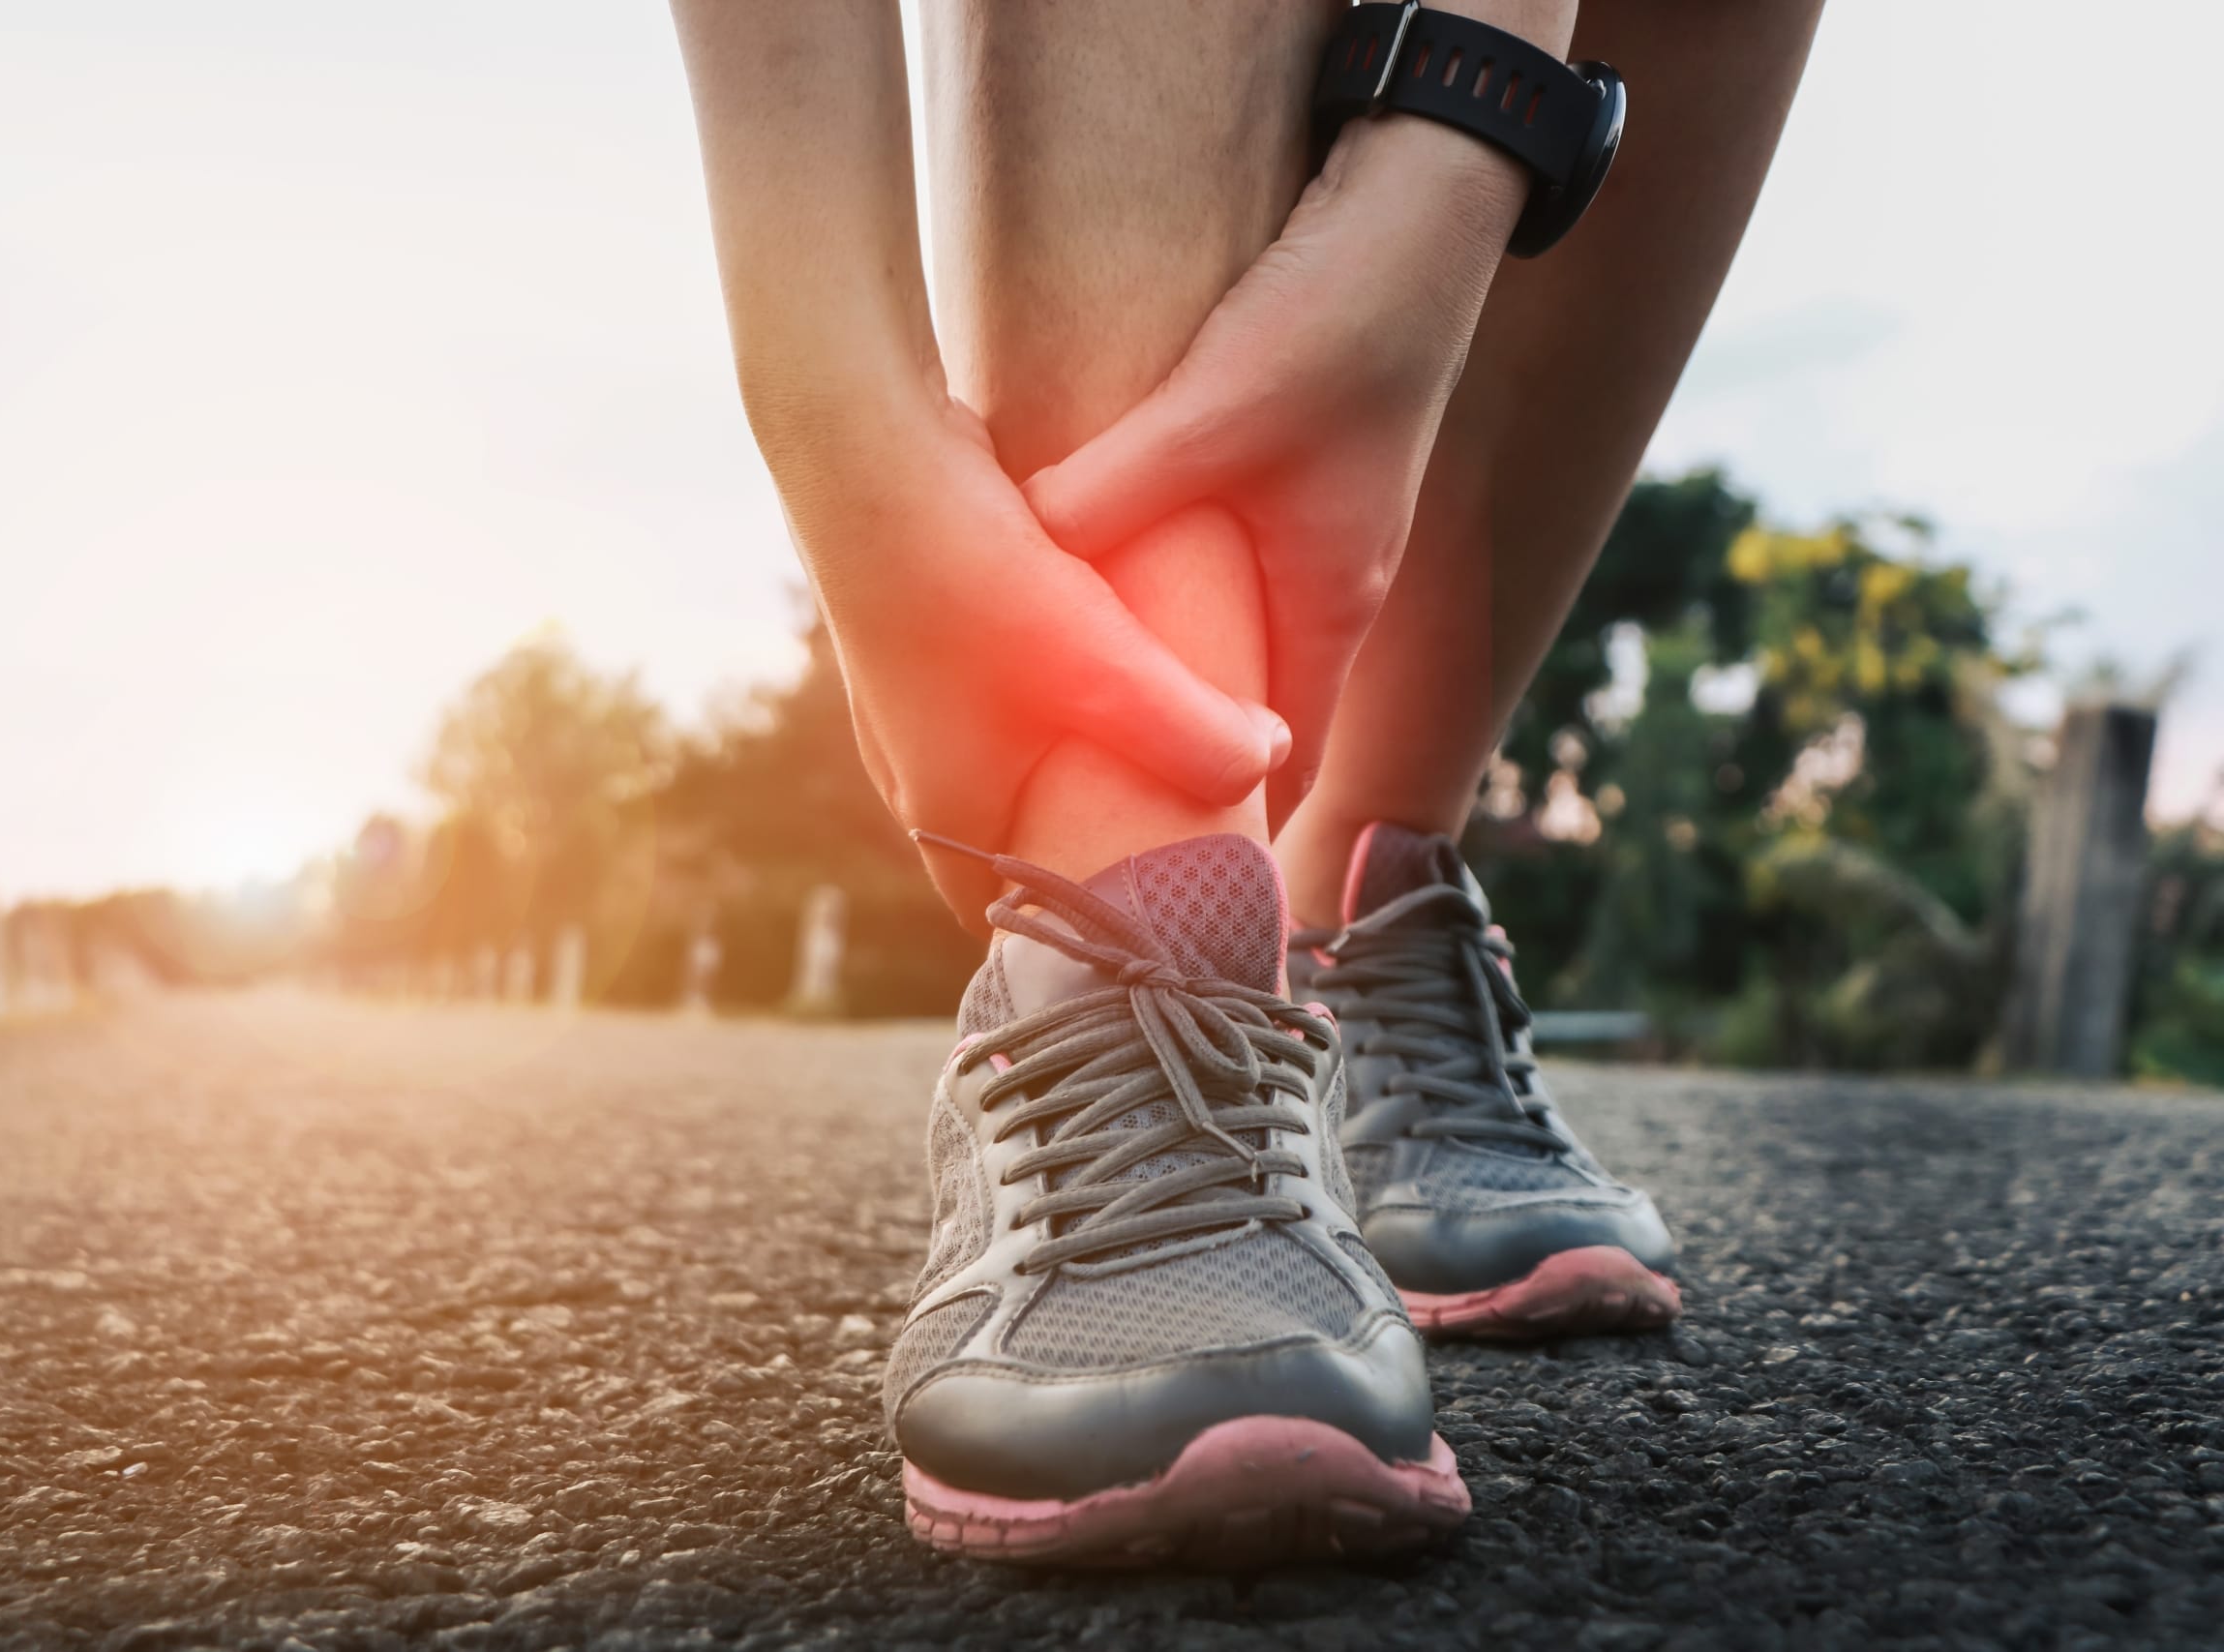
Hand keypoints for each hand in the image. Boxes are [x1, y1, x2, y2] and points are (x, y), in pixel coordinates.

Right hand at [777, 384, 1289, 925]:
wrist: (861, 461)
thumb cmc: (977, 579)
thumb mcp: (1107, 666)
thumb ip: (1197, 731)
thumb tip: (1270, 758)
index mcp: (949, 813)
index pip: (1021, 916)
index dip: (1088, 924)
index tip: (1157, 914)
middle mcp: (914, 771)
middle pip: (1015, 840)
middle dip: (1089, 844)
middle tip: (1175, 836)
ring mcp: (903, 705)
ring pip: (1002, 763)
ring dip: (1067, 764)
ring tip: (1151, 748)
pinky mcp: (912, 637)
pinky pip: (990, 697)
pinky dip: (1044, 697)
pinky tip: (1099, 650)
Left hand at [1021, 114, 1539, 830]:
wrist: (1422, 200)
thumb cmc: (1344, 313)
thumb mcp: (1218, 410)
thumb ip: (1114, 492)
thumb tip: (1015, 561)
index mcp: (1333, 601)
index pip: (1284, 767)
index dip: (1221, 835)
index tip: (1142, 879)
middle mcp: (1330, 580)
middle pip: (1248, 714)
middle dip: (1175, 766)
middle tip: (1070, 803)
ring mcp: (1314, 525)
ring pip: (1227, 640)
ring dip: (1161, 676)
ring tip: (1062, 713)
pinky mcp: (1289, 469)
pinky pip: (1217, 570)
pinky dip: (1162, 596)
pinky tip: (1090, 585)